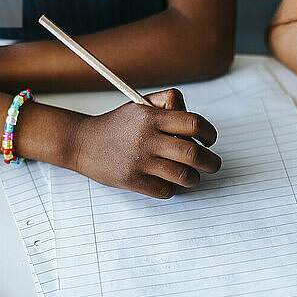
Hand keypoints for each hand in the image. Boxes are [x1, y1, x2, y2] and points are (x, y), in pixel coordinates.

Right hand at [69, 89, 221, 198]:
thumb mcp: (140, 105)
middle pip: (193, 154)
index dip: (209, 133)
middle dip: (211, 162)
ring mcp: (139, 161)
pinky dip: (171, 189)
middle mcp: (146, 138)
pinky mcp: (132, 180)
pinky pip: (165, 191)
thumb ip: (169, 105)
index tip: (210, 140)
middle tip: (213, 164)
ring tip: (190, 176)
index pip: (194, 123)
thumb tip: (196, 125)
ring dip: (193, 178)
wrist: (82, 142)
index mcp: (151, 117)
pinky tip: (165, 181)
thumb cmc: (118, 125)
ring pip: (183, 176)